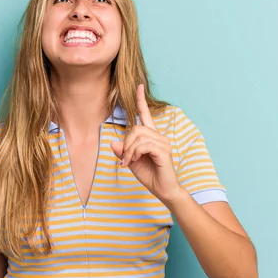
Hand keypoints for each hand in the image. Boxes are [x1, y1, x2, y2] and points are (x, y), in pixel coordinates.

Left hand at [110, 84, 182, 204]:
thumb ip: (123, 151)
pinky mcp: (164, 152)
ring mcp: (163, 143)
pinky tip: (135, 161)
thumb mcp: (131, 162)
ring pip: (139, 136)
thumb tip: (112, 142)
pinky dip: (135, 153)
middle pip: (136, 128)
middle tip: (124, 159)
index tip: (138, 86)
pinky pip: (144, 145)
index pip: (146, 114)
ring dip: (129, 151)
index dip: (141, 101)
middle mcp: (159, 136)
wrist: (164, 190)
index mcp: (152, 136)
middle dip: (126, 144)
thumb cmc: (150, 175)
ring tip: (128, 162)